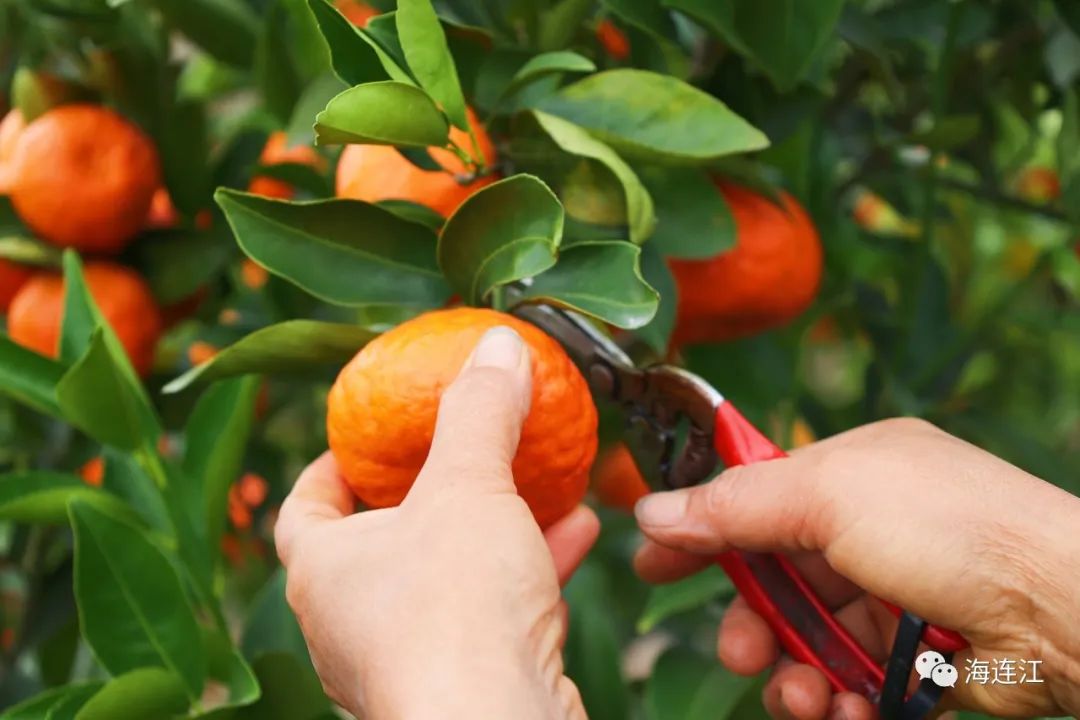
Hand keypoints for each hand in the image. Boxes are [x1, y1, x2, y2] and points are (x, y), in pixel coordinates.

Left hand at [275, 327, 597, 718]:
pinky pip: (491, 615)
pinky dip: (529, 572)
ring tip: (541, 482)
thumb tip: (497, 344)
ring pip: (448, 577)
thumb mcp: (467, 486)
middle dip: (430, 492)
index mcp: (323, 570)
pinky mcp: (463, 684)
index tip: (365, 436)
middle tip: (459, 452)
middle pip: (383, 539)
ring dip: (495, 527)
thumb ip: (480, 411)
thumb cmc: (455, 609)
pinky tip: (576, 534)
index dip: (330, 466)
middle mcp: (352, 621)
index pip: (303, 506)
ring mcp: (407, 659)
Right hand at [634, 418, 1079, 719]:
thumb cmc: (950, 528)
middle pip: (775, 581)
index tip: (651, 564)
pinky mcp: (916, 656)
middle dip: (751, 624)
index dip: (700, 529)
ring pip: (807, 641)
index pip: (753, 495)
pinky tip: (848, 712)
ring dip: (795, 677)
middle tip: (741, 654)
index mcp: (849, 472)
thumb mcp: (828, 497)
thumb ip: (734, 506)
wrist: (1063, 610)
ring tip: (806, 699)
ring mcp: (893, 594)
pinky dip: (840, 703)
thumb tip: (651, 511)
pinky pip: (850, 682)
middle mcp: (868, 528)